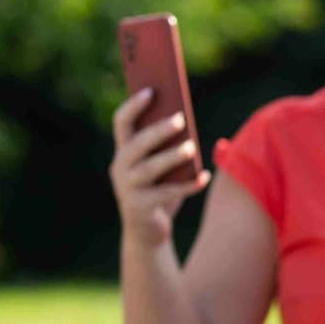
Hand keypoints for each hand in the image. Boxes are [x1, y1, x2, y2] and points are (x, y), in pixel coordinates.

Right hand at [110, 88, 208, 247]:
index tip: (152, 90)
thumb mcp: (160, 166)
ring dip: (171, 157)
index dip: (134, 105)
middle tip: (180, 119)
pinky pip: (166, 194)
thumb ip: (166, 146)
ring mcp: (127, 189)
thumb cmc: (158, 190)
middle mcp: (120, 168)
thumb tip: (184, 122)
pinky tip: (204, 176)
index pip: (121, 122)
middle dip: (158, 130)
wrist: (147, 233)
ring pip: (148, 169)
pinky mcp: (139, 209)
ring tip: (191, 147)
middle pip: (137, 144)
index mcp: (123, 151)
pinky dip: (188, 186)